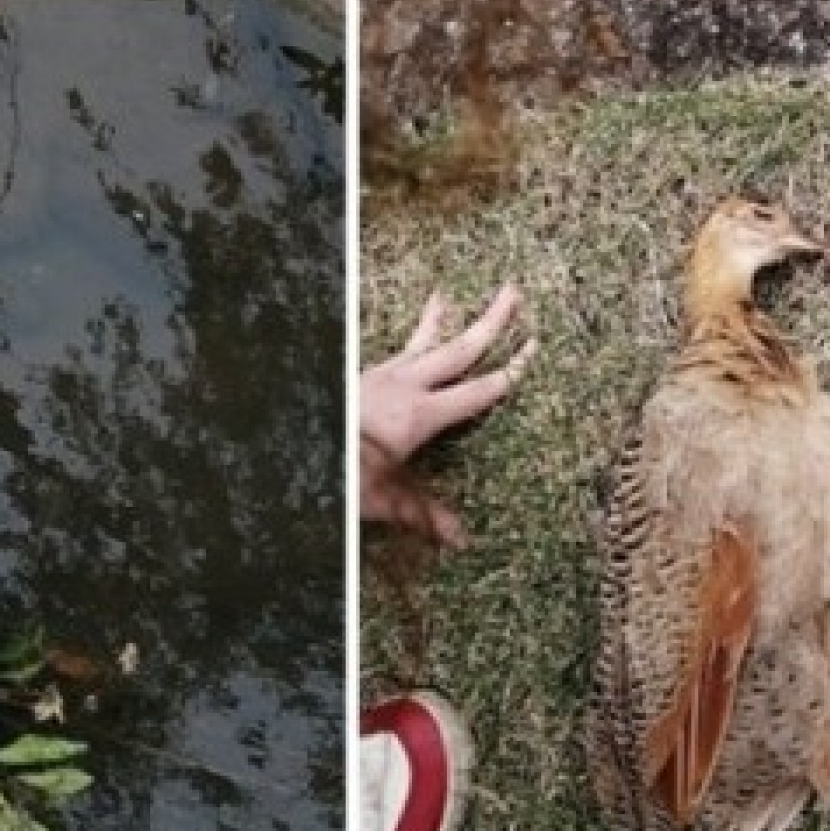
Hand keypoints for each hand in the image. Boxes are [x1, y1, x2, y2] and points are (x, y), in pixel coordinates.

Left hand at [359, 283, 536, 546]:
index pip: (477, 391)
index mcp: (419, 415)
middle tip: (512, 291)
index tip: (534, 345)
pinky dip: (407, 340)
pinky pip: (395, 351)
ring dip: (438, 319)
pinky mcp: (360, 377)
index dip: (509, 370)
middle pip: (457, 348)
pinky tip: (407, 340)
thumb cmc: (342, 474)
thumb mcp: (383, 498)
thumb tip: (460, 538)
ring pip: (420, 342)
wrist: (295, 448)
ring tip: (446, 294)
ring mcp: (379, 376)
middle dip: (489, 321)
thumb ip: (422, 513)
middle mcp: (403, 386)